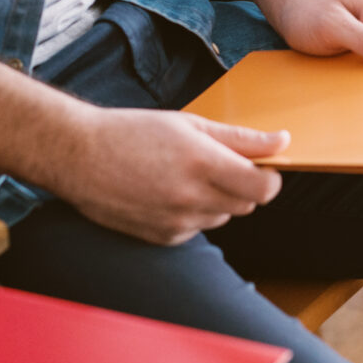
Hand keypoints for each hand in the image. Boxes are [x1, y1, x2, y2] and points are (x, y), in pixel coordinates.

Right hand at [52, 108, 288, 245]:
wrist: (79, 156)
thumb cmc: (131, 133)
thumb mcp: (189, 125)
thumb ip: (241, 138)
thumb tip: (282, 141)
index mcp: (202, 163)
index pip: (264, 188)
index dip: (270, 179)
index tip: (262, 168)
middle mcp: (192, 197)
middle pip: (246, 204)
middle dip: (241, 186)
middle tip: (214, 164)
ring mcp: (177, 221)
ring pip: (222, 216)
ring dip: (215, 199)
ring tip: (182, 176)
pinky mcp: (163, 238)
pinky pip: (196, 229)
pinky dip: (191, 214)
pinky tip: (164, 193)